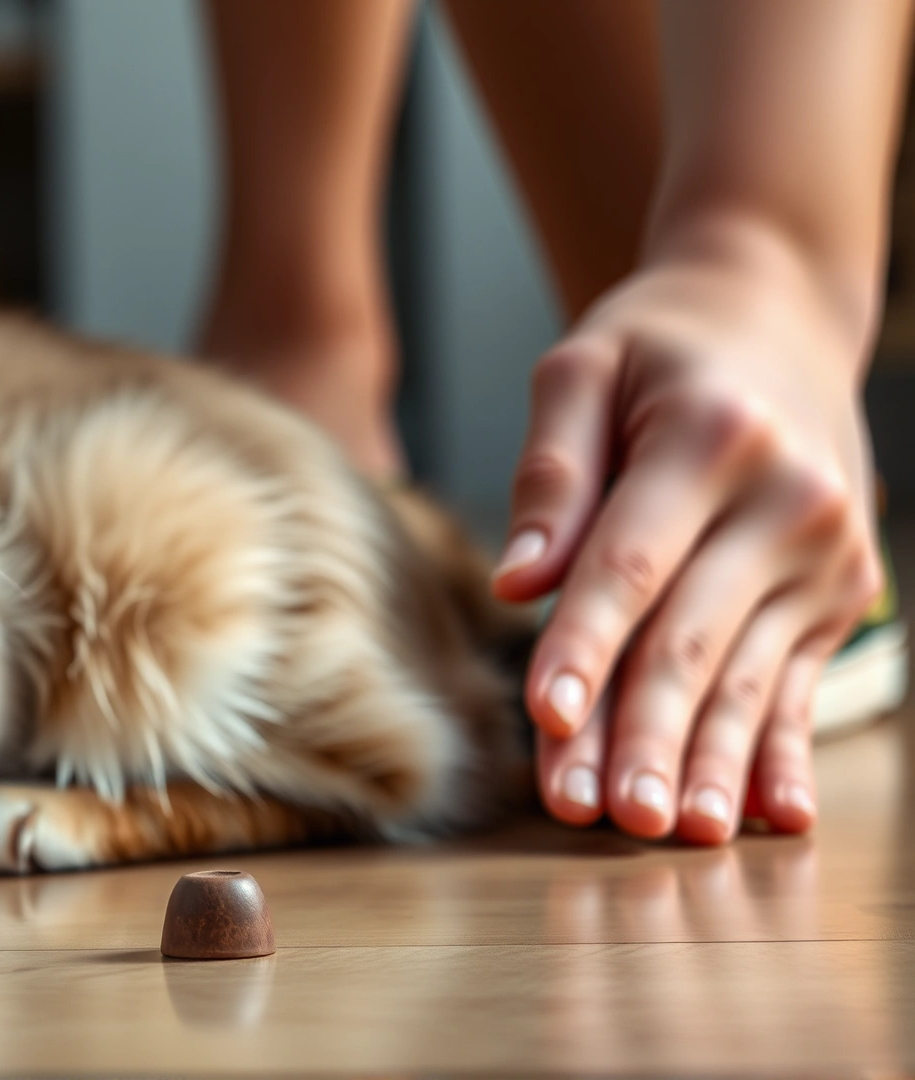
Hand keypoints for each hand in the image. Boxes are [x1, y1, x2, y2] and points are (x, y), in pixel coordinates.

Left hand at [492, 221, 882, 843]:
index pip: (631, 565)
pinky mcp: (844, 591)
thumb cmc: (655, 344)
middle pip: (691, 639)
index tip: (546, 717)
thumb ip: (549, 473)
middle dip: (636, 734)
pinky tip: (766, 816)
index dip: (584, 646)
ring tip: (662, 832)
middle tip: (590, 814)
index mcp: (712, 437)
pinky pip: (798, 684)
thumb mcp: (582, 369)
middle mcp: (788, 499)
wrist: (778, 310)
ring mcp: (827, 553)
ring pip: (746, 678)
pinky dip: (778, 753)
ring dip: (700, 763)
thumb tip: (514, 583)